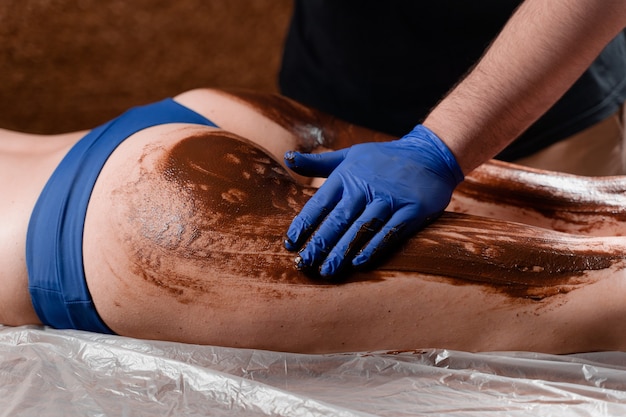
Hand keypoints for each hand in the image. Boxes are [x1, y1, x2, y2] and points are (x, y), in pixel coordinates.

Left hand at [283, 124, 463, 277]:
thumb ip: (319, 163)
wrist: (430, 154)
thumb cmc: (384, 158)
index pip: (319, 203)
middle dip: (319, 244)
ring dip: (342, 251)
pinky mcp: (411, 210)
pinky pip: (389, 232)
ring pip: (361, 228)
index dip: (304, 224)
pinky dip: (374, 248)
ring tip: (327, 271)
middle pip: (337, 220)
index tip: (290, 244)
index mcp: (347, 175)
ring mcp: (389, 199)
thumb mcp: (350, 154)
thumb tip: (288, 158)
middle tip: (304, 265)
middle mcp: (366, 186)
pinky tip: (359, 263)